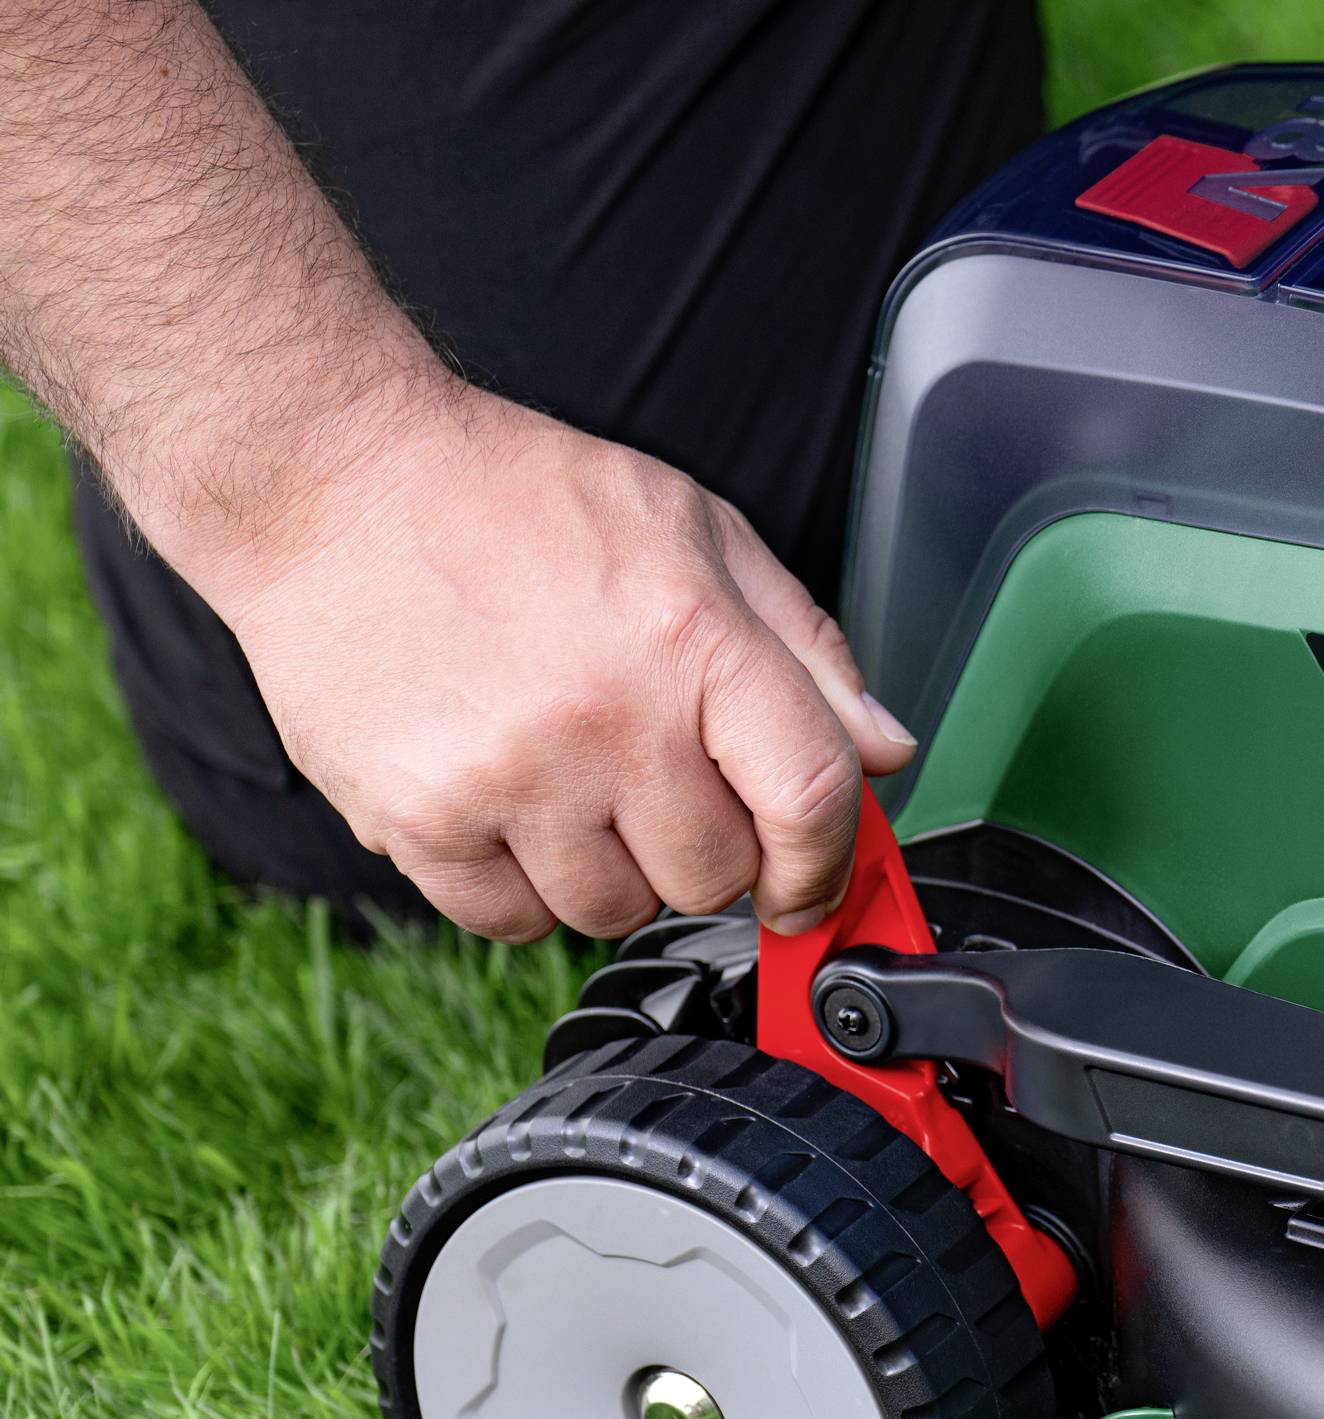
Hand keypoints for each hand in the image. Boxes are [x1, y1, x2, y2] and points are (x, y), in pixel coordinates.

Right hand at [196, 380, 913, 940]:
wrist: (331, 481)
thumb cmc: (519, 500)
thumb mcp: (695, 531)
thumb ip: (803, 648)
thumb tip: (883, 752)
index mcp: (690, 640)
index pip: (810, 797)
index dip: (830, 862)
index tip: (815, 885)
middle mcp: (604, 720)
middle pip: (714, 874)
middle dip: (709, 848)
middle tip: (663, 786)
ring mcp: (505, 777)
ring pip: (615, 911)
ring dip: (614, 870)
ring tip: (577, 782)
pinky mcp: (415, 818)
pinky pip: (511, 923)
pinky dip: (523, 889)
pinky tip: (510, 808)